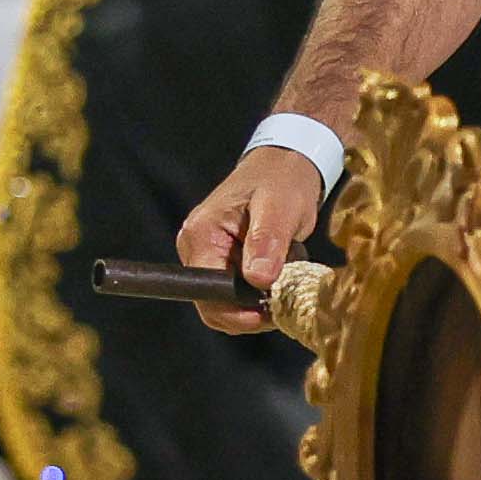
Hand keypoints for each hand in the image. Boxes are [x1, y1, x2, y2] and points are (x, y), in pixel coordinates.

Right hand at [175, 145, 325, 332]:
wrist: (286, 165)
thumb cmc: (282, 180)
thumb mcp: (280, 207)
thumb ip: (267, 241)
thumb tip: (258, 280)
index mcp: (201, 235)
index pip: (206, 294)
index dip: (235, 313)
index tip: (267, 314)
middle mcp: (194, 248)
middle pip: (213, 304)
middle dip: (249, 311)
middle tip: (282, 303)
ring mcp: (205, 255)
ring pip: (225, 303)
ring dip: (256, 303)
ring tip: (283, 284)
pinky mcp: (221, 260)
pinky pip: (234, 293)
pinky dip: (257, 295)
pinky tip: (277, 279)